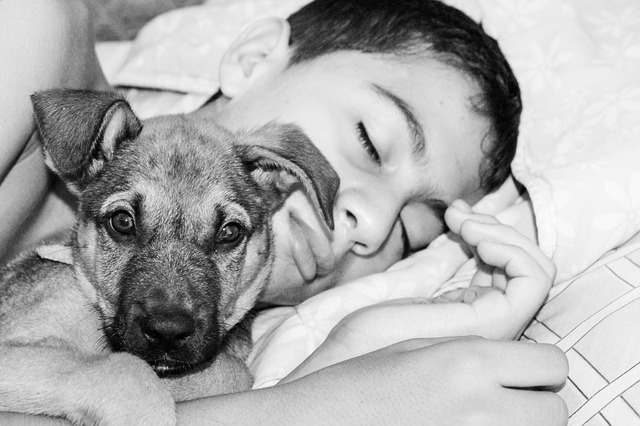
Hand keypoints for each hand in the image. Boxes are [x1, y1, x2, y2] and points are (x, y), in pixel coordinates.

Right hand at [279, 337, 566, 425]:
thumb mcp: (412, 346)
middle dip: (537, 401)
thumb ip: (472, 349)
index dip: (538, 365)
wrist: (318, 425)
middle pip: (556, 409)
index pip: (552, 363)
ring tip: (487, 416)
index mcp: (467, 362)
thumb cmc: (357, 383)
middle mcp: (480, 408)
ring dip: (524, 425)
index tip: (522, 369)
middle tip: (506, 398)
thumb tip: (514, 362)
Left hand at [285, 200, 555, 373]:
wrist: (358, 346)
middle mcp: (492, 314)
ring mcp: (497, 320)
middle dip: (497, 226)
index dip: (493, 231)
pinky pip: (533, 281)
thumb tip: (462, 214)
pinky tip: (477, 244)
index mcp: (477, 304)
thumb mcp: (421, 273)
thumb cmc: (380, 314)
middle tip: (459, 215)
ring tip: (465, 225)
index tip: (457, 215)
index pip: (515, 263)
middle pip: (529, 262)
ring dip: (504, 234)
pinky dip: (513, 251)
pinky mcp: (495, 322)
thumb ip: (449, 252)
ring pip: (537, 268)